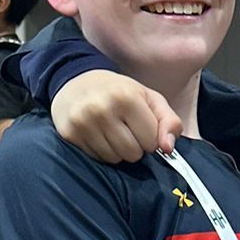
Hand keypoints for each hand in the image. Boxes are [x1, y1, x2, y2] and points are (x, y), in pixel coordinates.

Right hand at [52, 71, 181, 163]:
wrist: (76, 81)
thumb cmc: (120, 92)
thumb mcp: (150, 99)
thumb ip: (169, 121)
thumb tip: (168, 148)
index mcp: (126, 97)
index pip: (151, 142)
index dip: (150, 137)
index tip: (141, 126)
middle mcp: (102, 109)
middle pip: (133, 153)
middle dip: (135, 147)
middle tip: (126, 130)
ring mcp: (83, 122)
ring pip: (115, 159)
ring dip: (118, 151)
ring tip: (112, 132)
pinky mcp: (69, 133)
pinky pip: (97, 158)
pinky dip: (102, 152)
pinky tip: (98, 135)